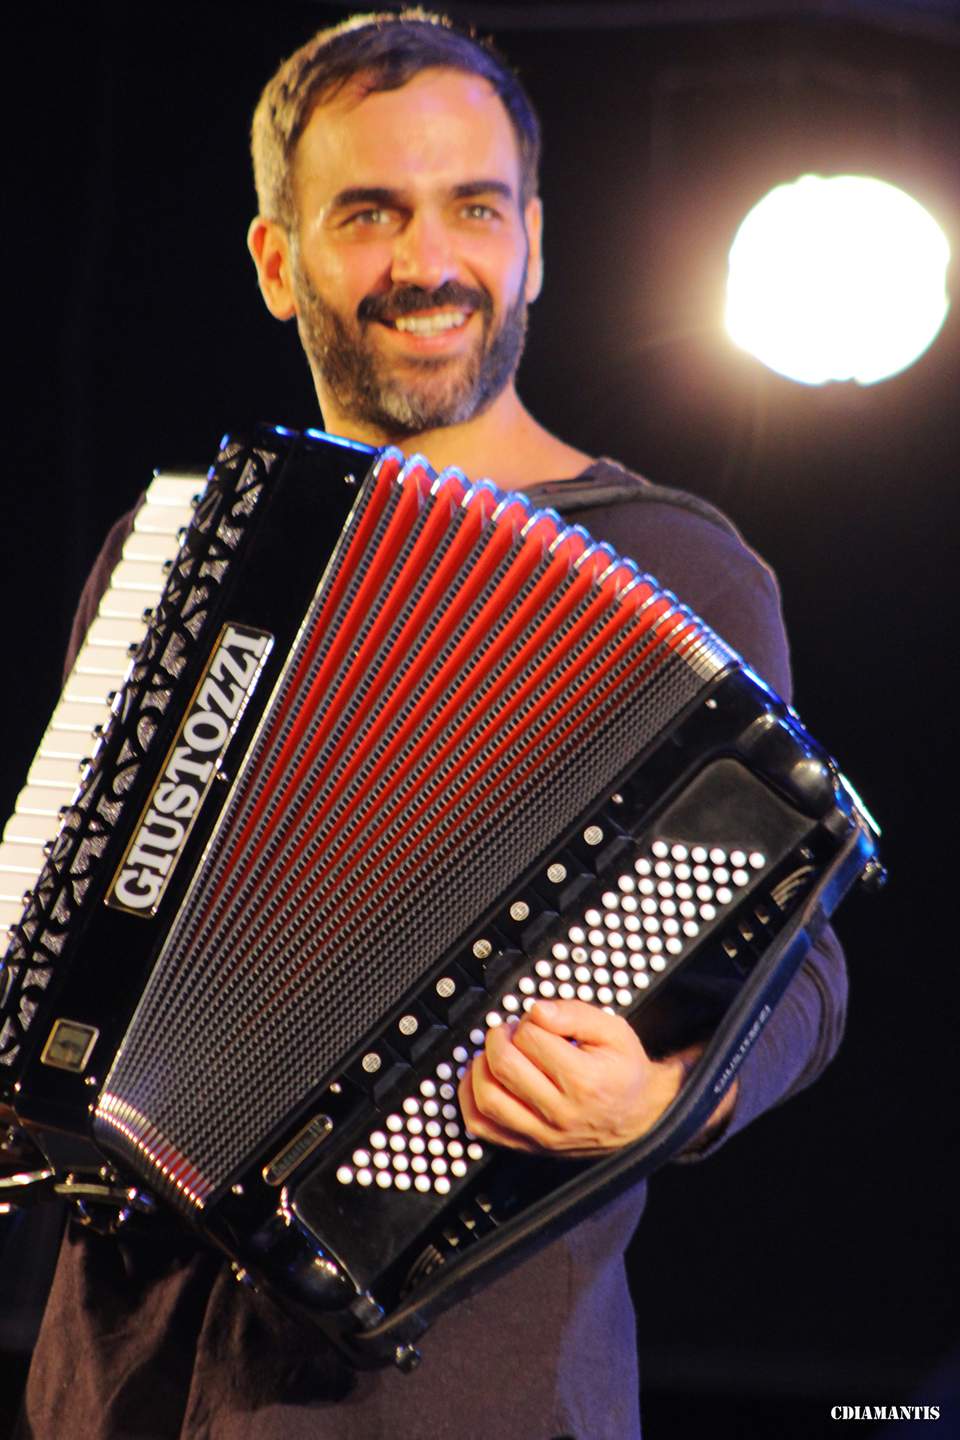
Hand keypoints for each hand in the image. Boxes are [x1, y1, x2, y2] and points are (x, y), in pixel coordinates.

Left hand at [459, 999, 729, 1157]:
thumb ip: (575, 1014)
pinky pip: (483, 1128)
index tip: (539, 1021)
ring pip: (487, 1099)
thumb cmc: (624, 1071)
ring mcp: (542, 1134)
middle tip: (511, 1031)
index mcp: (583, 1081)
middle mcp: (560, 1113)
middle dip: (499, 1037)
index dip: (529, 1020)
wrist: (640, 1117)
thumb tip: (537, 1011)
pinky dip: (471, 1100)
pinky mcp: (529, 1146)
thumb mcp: (614, 1030)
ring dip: (480, 1067)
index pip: (530, 1038)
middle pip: (503, 1066)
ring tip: (495, 1054)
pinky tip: (482, 1080)